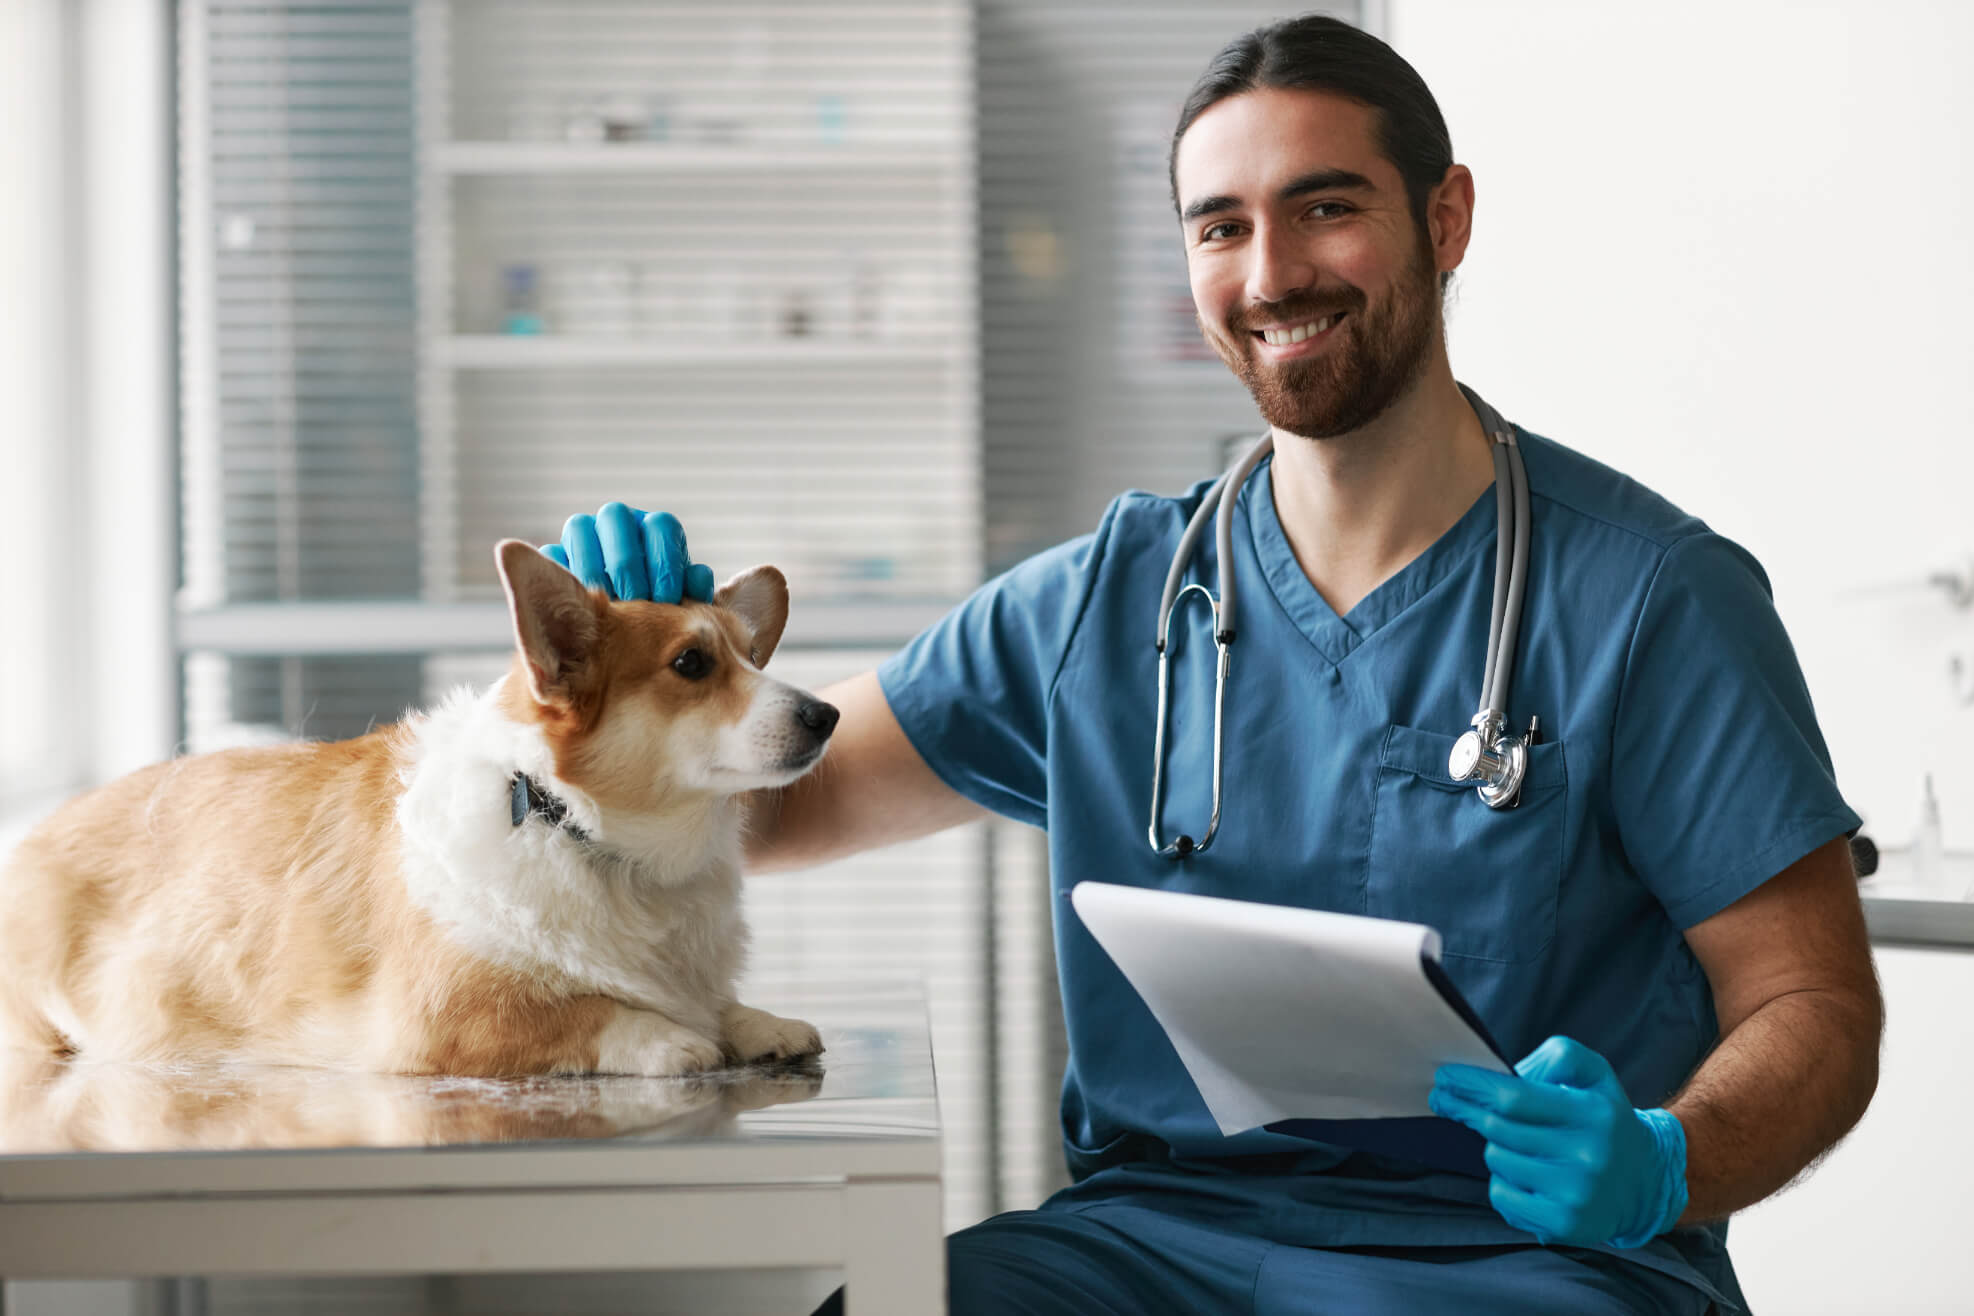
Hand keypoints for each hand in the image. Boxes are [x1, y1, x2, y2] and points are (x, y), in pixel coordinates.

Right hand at [541, 503, 714, 602]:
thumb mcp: (680, 602)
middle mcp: (618, 523)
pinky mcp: (555, 555)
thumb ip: (692, 588)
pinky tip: (577, 601)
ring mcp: (583, 534)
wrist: (623, 637)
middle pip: (615, 518)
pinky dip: (563, 573)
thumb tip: (698, 580)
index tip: (668, 596)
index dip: (664, 559)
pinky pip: (552, 553)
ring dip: (593, 565)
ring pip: (579, 527)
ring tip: (605, 601)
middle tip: (635, 598)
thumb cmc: (660, 613)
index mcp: (654, 529)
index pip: (660, 525)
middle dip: (626, 562)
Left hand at [1429, 1036, 1687, 1248]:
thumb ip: (1558, 1057)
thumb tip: (1509, 1071)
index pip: (1514, 1097)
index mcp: (1593, 1112)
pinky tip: (1525, 1177)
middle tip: (1448, 1100)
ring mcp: (1576, 1193)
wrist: (1644, 1183)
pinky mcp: (1564, 1224)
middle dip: (1468, 1111)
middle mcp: (1588, 1155)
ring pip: (1496, 1161)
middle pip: (1498, 1129)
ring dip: (1495, 1147)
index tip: (1444, 1077)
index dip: (1472, 1086)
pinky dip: (1503, 1183)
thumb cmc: (1603, 1119)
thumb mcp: (1594, 1075)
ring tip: (1519, 1145)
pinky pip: (1502, 1196)